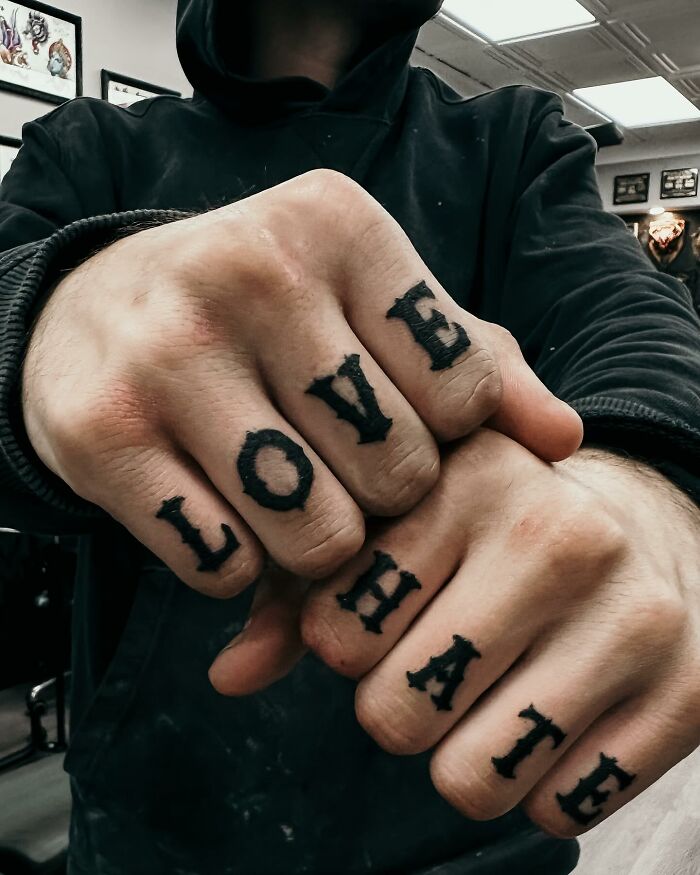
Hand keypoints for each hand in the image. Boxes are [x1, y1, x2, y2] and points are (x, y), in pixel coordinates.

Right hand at [23, 170, 580, 595]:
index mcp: (340, 226)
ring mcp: (170, 352)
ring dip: (311, 542)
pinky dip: (237, 563)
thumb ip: (474, 364)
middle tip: (333, 466)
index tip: (395, 421)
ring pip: (316, 535)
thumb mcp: (368, 307)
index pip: (465, 392)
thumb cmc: (257, 314)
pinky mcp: (103, 433)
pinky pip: (226, 565)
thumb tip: (564, 439)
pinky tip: (218, 511)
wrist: (89, 307)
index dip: (442, 437)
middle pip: (396, 472)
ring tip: (281, 494)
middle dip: (377, 496)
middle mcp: (253, 271)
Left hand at [212, 430, 699, 836]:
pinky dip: (537, 782)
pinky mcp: (687, 694)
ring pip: (472, 779)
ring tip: (488, 692)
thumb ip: (299, 588)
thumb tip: (228, 675)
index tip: (380, 613)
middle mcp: (560, 536)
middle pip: (394, 714)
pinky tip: (553, 713)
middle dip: (396, 703)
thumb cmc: (490, 523)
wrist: (642, 524)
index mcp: (470, 476)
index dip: (342, 639)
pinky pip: (559, 808)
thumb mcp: (396, 520)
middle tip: (435, 661)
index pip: (337, 627)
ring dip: (461, 755)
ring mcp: (633, 617)